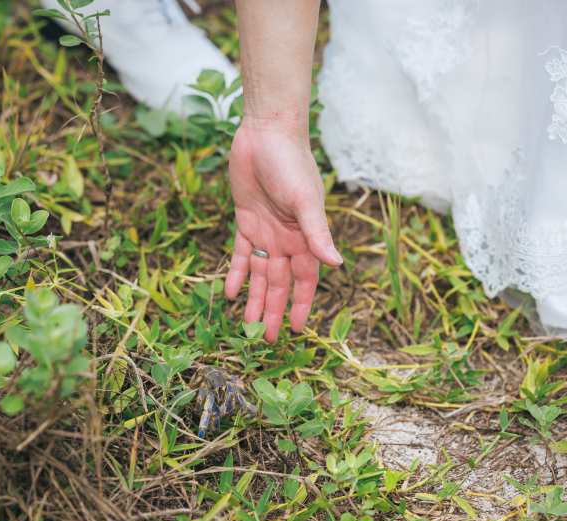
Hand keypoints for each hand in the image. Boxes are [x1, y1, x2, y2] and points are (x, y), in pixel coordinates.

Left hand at [225, 123, 343, 342]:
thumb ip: (318, 233)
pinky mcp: (246, 220)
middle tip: (265, 339)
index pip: (304, 280)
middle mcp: (287, 239)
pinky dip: (236, 272)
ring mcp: (266, 231)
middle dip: (272, 310)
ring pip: (259, 274)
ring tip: (246, 325)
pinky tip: (230, 293)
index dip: (299, 305)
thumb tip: (337, 265)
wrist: (266, 134)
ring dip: (254, 298)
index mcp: (305, 237)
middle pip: (278, 283)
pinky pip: (240, 253)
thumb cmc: (291, 164)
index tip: (295, 330)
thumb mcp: (305, 201)